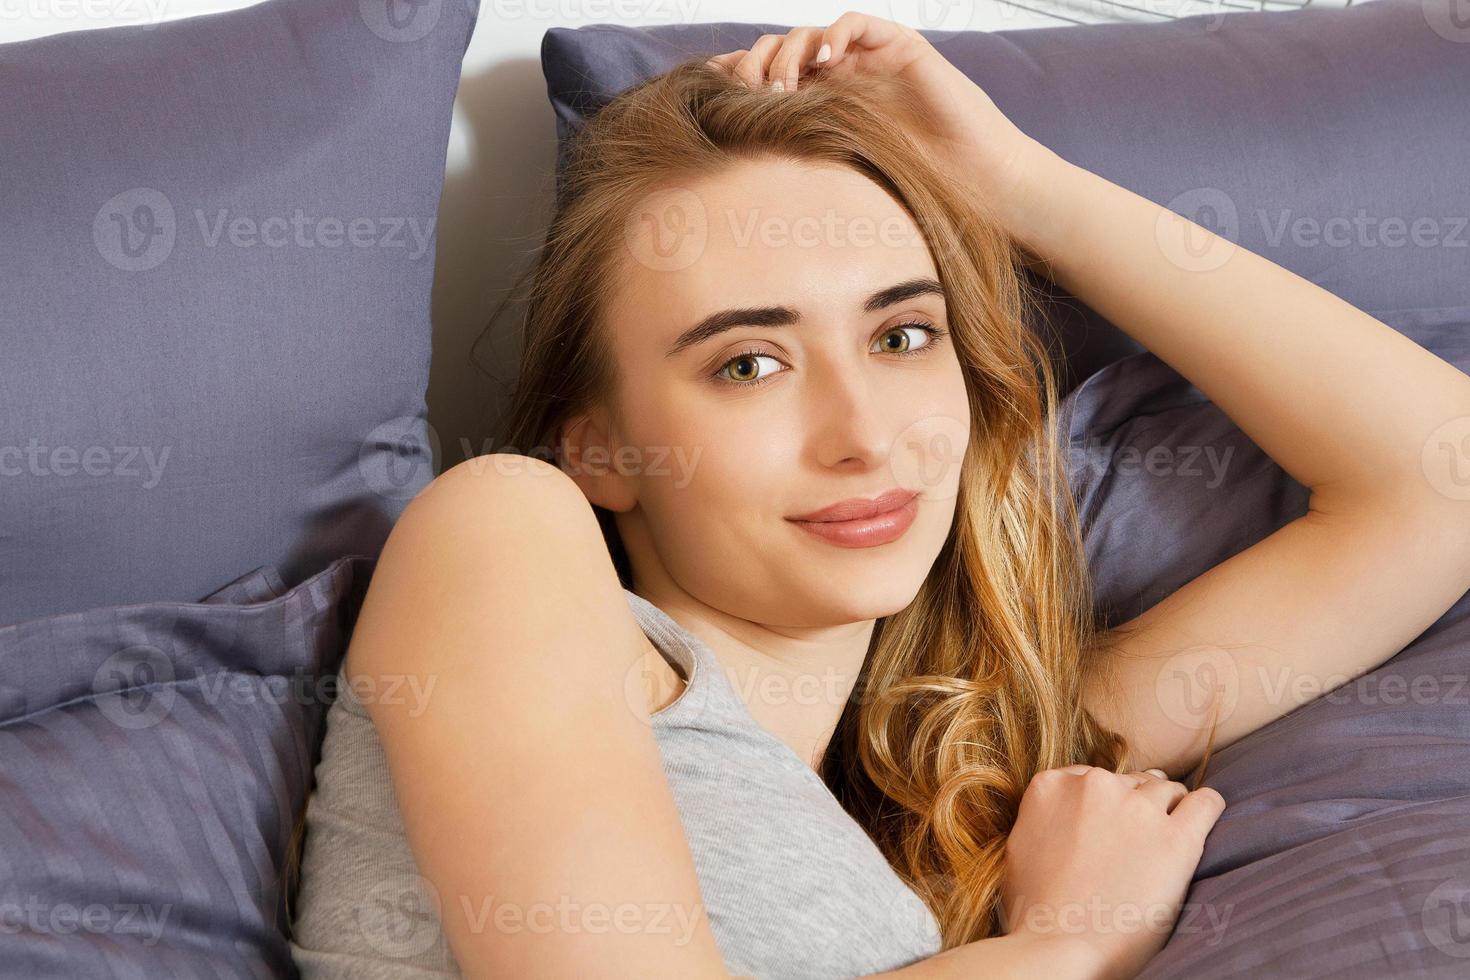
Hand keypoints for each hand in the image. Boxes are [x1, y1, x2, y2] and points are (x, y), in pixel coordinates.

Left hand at [704, 12, 1058, 238]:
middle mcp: (838, 83)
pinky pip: (857, 24)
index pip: (765, 83)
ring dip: (788, 53)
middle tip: (744, 94)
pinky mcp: (898, 49)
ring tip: (781, 85)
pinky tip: (822, 60)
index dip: (735, 81)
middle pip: (779, 53)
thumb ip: (793, 175)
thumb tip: (730, 196)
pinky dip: (835, 33)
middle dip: (755, 66)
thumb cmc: (912, 196)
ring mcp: (866, 63)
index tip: (708, 97)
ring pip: (810, 36)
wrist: (975, 186)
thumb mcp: (835, 188)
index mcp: (817, 112)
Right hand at [1000, 765, 1225, 979]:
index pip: (1091, 776)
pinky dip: (1207, 808)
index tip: (1108, 828)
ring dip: (1168, 810)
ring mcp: (1137, 809)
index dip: (1103, 803)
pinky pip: (1207, 803)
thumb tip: (1063, 814)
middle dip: (1134, 807)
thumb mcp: (1019, 846)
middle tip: (1135, 843)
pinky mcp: (1177, 838)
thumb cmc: (1034, 910)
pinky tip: (1203, 820)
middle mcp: (1095, 786)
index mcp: (1052, 785)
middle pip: (1130, 781)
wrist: (1059, 948)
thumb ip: (1044, 816)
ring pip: (1167, 789)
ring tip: (1164, 842)